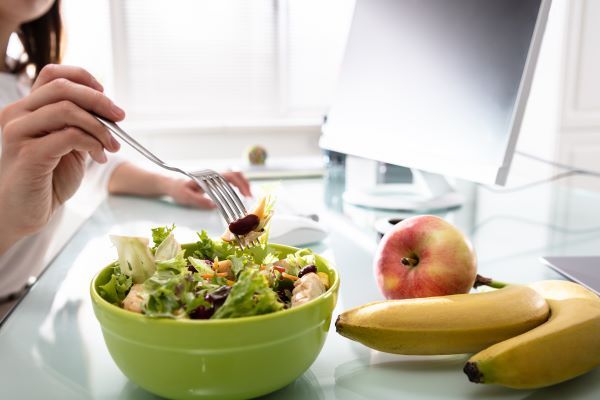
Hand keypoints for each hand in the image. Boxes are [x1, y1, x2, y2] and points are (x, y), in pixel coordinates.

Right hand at [0, 65, 123, 250]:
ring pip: (67, 110)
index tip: (105, 94)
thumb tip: (109, 110)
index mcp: (26, 109)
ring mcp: (19, 133)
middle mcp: (17, 115)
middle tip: (120, 117)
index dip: (83, 78)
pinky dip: (92, 143)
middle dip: (99, 101)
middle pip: (63, 88)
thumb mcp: (67, 145)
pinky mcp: (29, 154)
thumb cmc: (46, 179)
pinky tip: (99, 157)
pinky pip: (69, 136)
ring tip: (111, 146)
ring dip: (99, 126)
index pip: (53, 74)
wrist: (24, 212)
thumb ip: (79, 124)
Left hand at [166, 171, 251, 208]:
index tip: (246, 195)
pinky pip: (229, 179)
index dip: (240, 184)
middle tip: (250, 197)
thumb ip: (199, 200)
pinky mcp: (213, 179)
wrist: (170, 183)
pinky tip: (238, 194)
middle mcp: (213, 173)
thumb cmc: (177, 189)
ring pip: (233, 175)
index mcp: (208, 176)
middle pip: (235, 173)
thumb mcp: (185, 197)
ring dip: (242, 183)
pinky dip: (237, 185)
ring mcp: (213, 175)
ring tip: (247, 196)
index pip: (229, 176)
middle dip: (245, 184)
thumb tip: (214, 205)